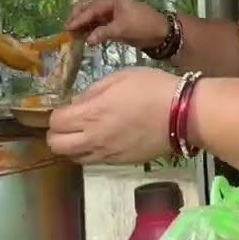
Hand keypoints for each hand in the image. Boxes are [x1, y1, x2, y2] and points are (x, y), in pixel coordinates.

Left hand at [46, 68, 180, 163]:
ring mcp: (107, 154)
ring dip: (72, 146)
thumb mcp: (119, 77)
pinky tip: (103, 140)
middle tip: (69, 124)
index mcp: (92, 114)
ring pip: (73, 158)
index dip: (57, 114)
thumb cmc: (152, 88)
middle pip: (57, 146)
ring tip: (84, 133)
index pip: (55, 122)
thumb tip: (77, 103)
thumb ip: (93, 91)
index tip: (68, 108)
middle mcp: (94, 138)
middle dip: (57, 134)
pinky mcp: (120, 162)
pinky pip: (94, 161)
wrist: (182, 115)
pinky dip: (90, 152)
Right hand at [65, 0, 167, 48]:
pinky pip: (100, 25)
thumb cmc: (143, 26)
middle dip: (79, 18)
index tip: (68, 27)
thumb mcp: (122, 30)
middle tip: (68, 29)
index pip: (92, 9)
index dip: (79, 18)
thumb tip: (87, 40)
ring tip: (74, 35)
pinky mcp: (116, 23)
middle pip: (90, 9)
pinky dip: (92, 30)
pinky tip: (85, 38)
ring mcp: (113, 14)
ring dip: (84, 25)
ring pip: (94, 18)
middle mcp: (111, 5)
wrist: (162, 33)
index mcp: (113, 1)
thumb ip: (103, 33)